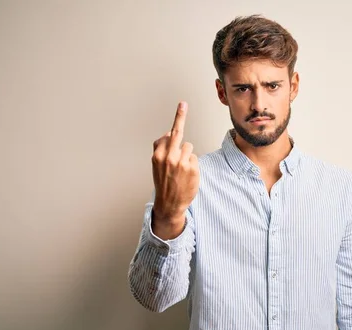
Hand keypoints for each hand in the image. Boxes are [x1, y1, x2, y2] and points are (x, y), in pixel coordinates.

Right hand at [151, 101, 198, 235]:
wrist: (169, 203)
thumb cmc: (164, 183)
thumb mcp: (157, 165)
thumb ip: (161, 148)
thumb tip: (168, 133)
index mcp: (158, 155)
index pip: (167, 134)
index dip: (177, 120)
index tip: (182, 105)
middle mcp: (168, 157)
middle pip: (177, 133)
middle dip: (180, 116)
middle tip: (183, 104)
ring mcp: (181, 162)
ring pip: (188, 147)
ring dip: (187, 155)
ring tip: (181, 169)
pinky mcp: (192, 168)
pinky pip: (194, 158)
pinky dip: (192, 164)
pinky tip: (187, 174)